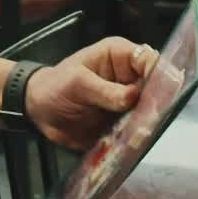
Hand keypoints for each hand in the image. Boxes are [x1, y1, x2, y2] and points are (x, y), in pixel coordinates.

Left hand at [25, 37, 156, 148]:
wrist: (39, 112)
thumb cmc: (55, 86)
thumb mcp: (77, 83)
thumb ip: (105, 90)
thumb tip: (133, 97)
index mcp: (120, 56)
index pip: (149, 60)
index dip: (158, 75)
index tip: (157, 94)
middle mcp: (129, 77)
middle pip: (156, 86)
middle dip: (156, 102)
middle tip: (150, 118)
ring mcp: (129, 101)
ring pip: (151, 110)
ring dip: (148, 122)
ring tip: (140, 133)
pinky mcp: (124, 122)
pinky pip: (138, 129)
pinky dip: (137, 136)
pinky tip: (132, 142)